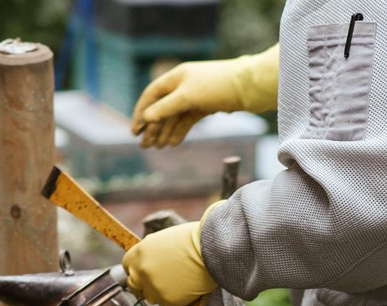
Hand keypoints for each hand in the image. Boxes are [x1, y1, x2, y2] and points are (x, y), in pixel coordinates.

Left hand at [122, 221, 218, 305]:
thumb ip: (152, 252)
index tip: (147, 272)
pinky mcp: (168, 302)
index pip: (127, 266)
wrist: (214, 248)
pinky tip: (187, 292)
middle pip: (133, 285)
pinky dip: (176, 303)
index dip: (138, 270)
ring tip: (179, 284)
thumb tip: (150, 262)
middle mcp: (142, 271)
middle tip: (160, 283)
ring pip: (151, 298)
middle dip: (144, 285)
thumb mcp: (165, 238)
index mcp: (139, 252)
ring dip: (162, 293)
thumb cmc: (195, 239)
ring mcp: (154, 288)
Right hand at [131, 45, 279, 148]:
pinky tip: (173, 143)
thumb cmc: (219, 86)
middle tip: (145, 146)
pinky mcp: (207, 105)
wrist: (251, 87)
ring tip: (158, 148)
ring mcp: (196, 96)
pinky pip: (188, 119)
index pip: (151, 95)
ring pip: (175, 116)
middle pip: (162, 108)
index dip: (141, 112)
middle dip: (153, 127)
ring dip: (165, 131)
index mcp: (176, 76)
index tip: (135, 131)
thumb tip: (146, 118)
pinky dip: (180, 131)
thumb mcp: (188, 96)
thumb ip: (166, 107)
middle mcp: (184, 85)